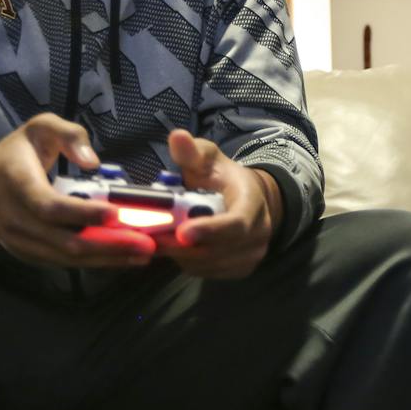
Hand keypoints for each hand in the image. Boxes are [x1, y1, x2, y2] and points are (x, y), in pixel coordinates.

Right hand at [0, 114, 157, 268]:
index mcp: (17, 184)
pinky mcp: (27, 254)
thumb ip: (68, 134)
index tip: (117, 214)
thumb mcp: (40, 127)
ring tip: (141, 254)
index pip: (51, 207)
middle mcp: (15, 219)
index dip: (83, 214)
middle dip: (107, 245)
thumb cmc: (17, 151)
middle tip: (145, 244)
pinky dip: (92, 262)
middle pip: (64, 242)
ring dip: (106, 259)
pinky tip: (120, 258)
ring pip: (65, 258)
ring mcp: (19, 241)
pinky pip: (62, 263)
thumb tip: (93, 161)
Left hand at [153, 128, 279, 279]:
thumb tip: (177, 136)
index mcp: (253, 203)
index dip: (210, 230)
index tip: (182, 233)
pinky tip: (176, 248)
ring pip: (210, 264)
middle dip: (183, 247)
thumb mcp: (209, 160)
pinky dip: (188, 263)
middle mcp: (259, 233)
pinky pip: (208, 273)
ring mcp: (252, 255)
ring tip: (160, 240)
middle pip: (218, 250)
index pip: (236, 224)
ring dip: (182, 256)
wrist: (249, 200)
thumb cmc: (223, 178)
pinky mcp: (240, 269)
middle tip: (151, 238)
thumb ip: (192, 152)